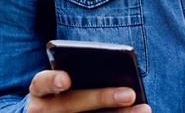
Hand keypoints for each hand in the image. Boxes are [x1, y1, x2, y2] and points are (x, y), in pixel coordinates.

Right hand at [27, 70, 151, 112]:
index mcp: (41, 90)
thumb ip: (85, 75)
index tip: (66, 80)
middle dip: (101, 98)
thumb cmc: (68, 90)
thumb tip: (121, 79)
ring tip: (144, 108)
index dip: (52, 81)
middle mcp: (42, 110)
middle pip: (71, 104)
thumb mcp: (70, 81)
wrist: (52, 111)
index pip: (41, 83)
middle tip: (129, 94)